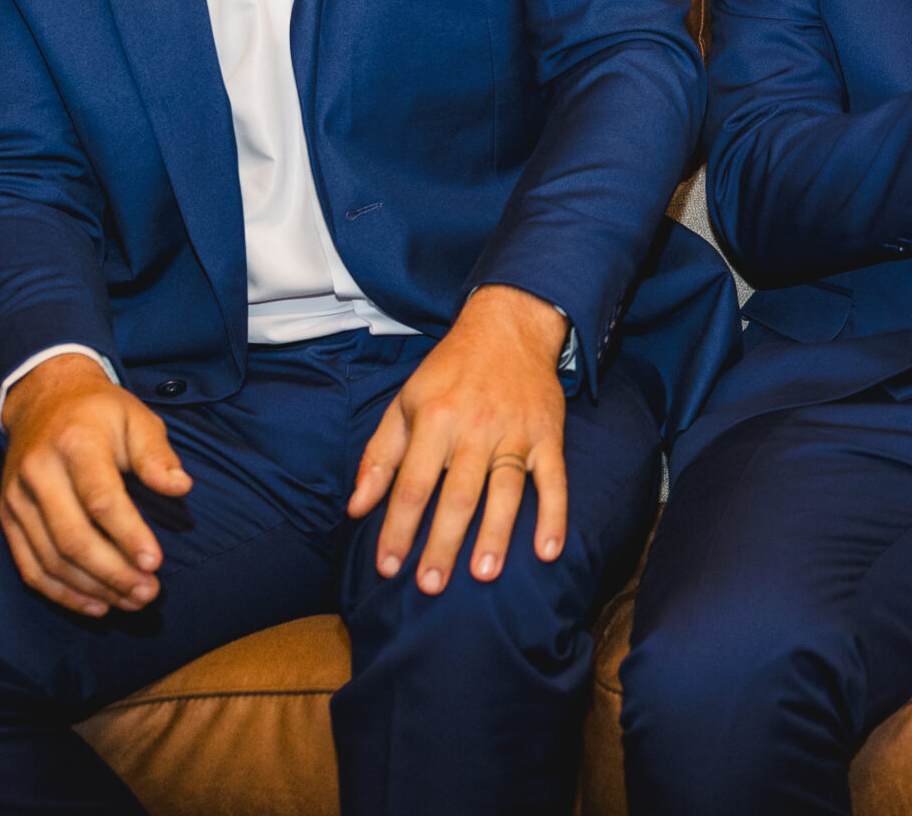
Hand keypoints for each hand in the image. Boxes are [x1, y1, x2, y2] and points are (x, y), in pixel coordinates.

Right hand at [0, 353, 192, 616]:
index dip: (128, 534)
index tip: (156, 563)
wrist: (42, 400)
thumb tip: (181, 487)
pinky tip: (96, 605)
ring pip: (51, 559)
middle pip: (73, 537)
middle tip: (149, 593)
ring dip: (93, 588)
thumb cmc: (101, 413)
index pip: (100, 498)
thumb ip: (157, 455)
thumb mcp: (137, 418)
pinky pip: (30, 566)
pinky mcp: (7, 518)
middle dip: (113, 573)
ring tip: (132, 602)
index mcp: (75, 443)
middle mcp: (38, 473)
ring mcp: (16, 499)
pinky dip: (61, 593)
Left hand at [348, 285, 571, 593]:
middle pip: (458, 495)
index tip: (388, 567)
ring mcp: (516, 433)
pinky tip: (548, 550)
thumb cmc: (450, 371)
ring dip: (495, 535)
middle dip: (442, 543)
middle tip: (430, 585)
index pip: (413, 484)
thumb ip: (380, 456)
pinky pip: (554, 479)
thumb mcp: (405, 403)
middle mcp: (476, 427)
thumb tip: (356, 507)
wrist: (509, 326)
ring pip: (505, 491)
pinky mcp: (548, 435)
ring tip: (483, 575)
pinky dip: (554, 515)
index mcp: (435, 418)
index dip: (398, 528)